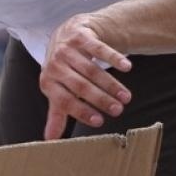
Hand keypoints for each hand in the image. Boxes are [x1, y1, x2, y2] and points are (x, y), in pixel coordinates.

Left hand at [39, 14, 131, 139]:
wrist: (67, 33)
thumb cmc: (64, 69)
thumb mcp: (58, 90)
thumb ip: (58, 113)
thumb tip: (50, 141)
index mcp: (47, 82)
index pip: (64, 100)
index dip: (81, 111)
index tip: (99, 121)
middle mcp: (54, 65)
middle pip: (80, 86)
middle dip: (100, 99)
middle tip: (118, 110)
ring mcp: (67, 49)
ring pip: (92, 69)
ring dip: (111, 84)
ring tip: (126, 96)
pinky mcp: (80, 35)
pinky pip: (99, 48)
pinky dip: (114, 58)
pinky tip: (127, 68)